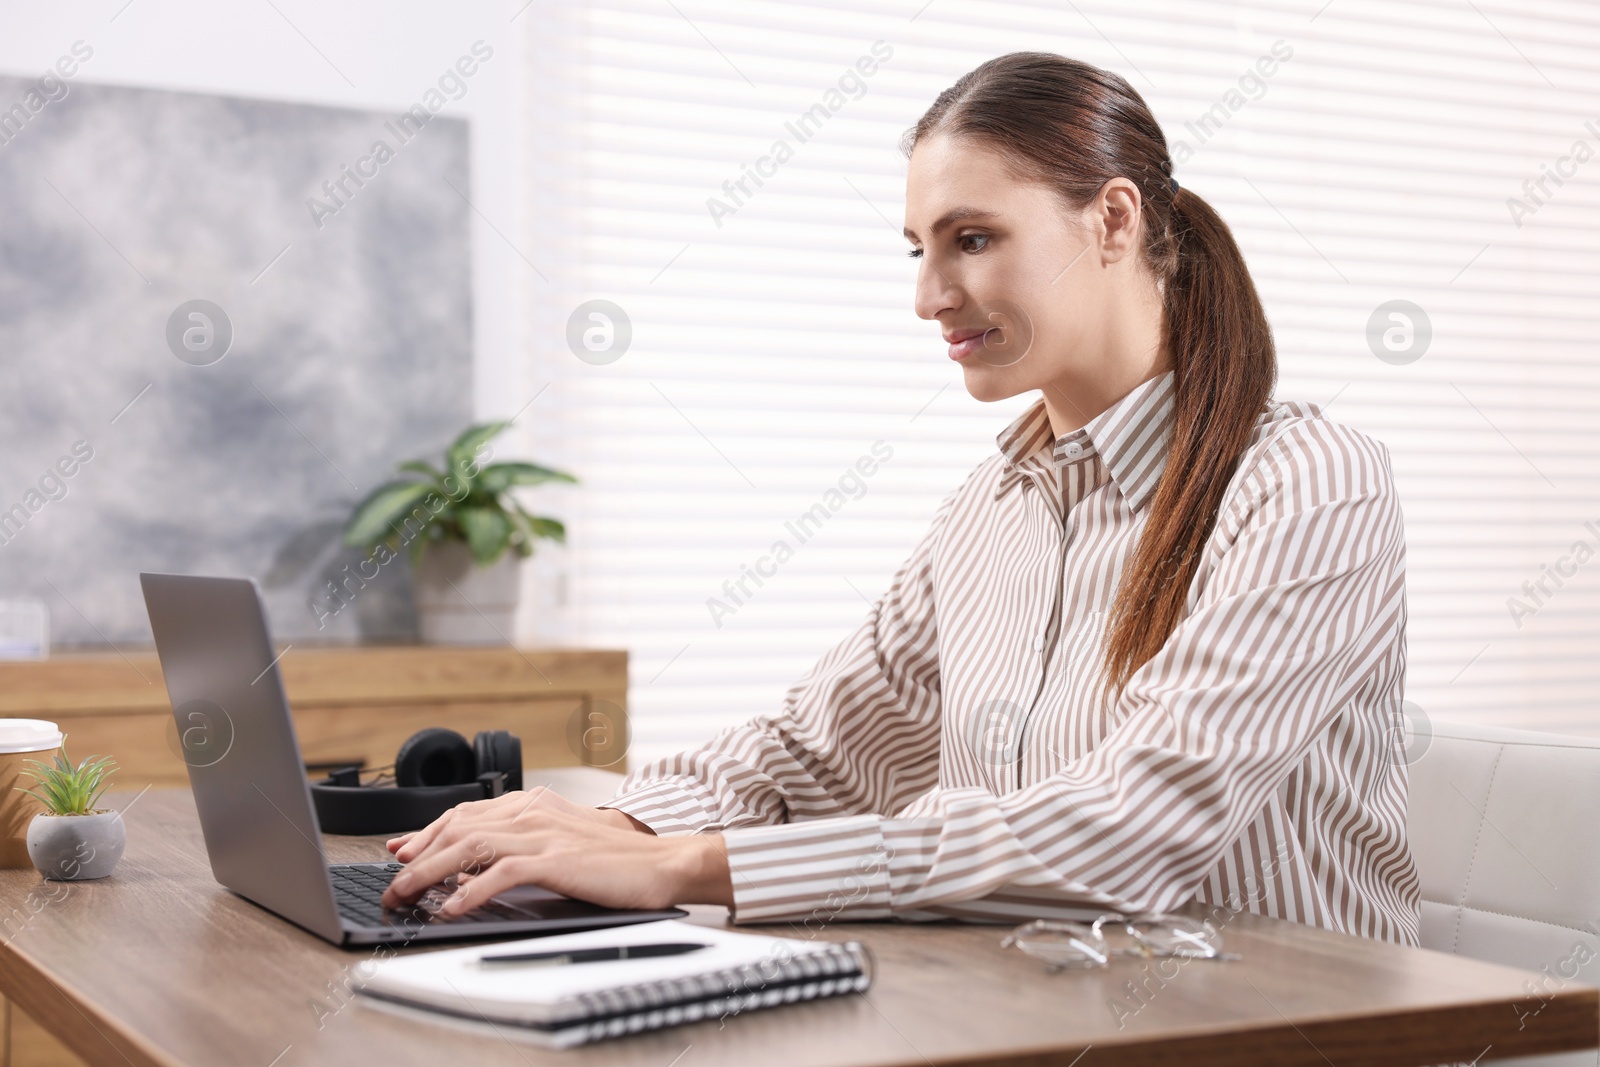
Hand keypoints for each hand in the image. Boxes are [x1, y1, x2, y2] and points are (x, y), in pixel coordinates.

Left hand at [378, 787, 732, 916]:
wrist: (661, 860)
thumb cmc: (615, 860)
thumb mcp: (559, 844)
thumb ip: (517, 849)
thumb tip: (469, 869)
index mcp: (533, 804)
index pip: (464, 813)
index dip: (426, 832)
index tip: (400, 851)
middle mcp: (532, 811)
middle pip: (456, 828)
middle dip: (416, 857)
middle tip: (392, 884)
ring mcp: (542, 833)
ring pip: (468, 846)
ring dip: (428, 873)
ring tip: (406, 895)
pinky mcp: (554, 858)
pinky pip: (500, 873)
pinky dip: (470, 891)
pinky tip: (452, 908)